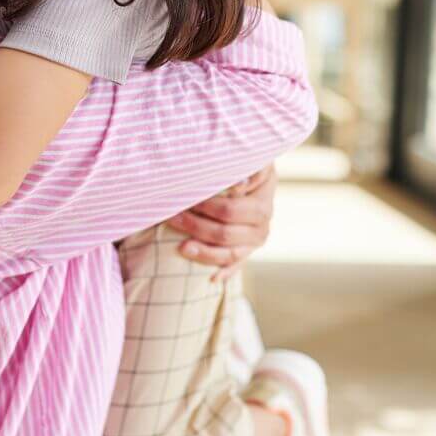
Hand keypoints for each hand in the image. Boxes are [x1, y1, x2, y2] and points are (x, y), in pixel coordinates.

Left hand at [167, 163, 277, 280]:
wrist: (249, 171)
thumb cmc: (240, 159)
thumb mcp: (246, 157)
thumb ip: (244, 167)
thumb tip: (237, 184)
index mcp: (262, 195)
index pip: (232, 209)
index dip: (207, 208)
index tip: (186, 204)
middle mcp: (264, 220)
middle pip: (226, 232)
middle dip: (196, 227)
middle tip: (171, 218)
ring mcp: (257, 238)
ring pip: (231, 253)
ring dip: (205, 252)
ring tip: (181, 247)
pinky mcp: (249, 249)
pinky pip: (236, 265)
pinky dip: (224, 272)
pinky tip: (211, 278)